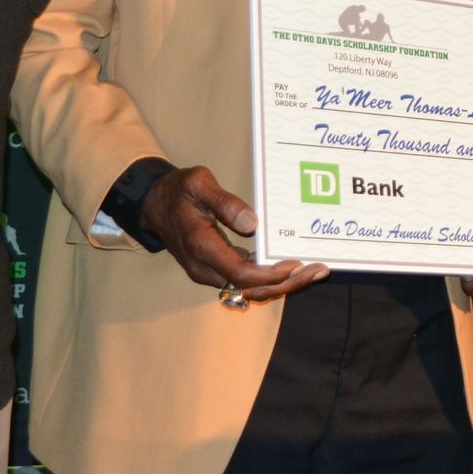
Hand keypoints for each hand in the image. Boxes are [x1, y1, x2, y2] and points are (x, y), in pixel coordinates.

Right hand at [140, 165, 328, 302]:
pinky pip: (245, 281)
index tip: (295, 264)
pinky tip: (293, 267)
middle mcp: (205, 267)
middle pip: (249, 288)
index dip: (270, 274)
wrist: (154, 204)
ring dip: (282, 284)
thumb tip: (252, 223)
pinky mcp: (216, 269)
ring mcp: (210, 272)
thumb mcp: (198, 184)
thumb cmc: (179, 190)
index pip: (240, 273)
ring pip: (249, 289)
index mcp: (201, 247)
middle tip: (318, 270)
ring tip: (313, 271)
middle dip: (286, 284)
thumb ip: (224, 202)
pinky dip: (270, 278)